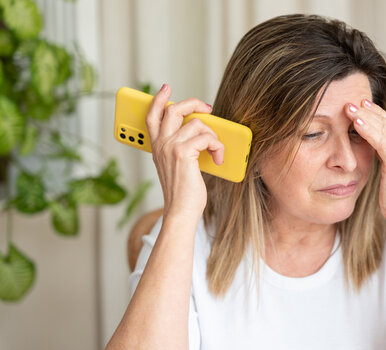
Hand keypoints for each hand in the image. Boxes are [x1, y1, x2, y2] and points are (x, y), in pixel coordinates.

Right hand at [146, 84, 224, 218]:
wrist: (181, 210)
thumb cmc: (183, 192)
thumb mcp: (178, 166)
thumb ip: (183, 147)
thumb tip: (202, 132)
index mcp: (157, 147)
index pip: (152, 116)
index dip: (158, 99)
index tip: (166, 88)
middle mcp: (160, 144)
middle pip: (173, 109)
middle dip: (193, 103)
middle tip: (208, 108)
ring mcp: (170, 146)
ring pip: (197, 123)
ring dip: (213, 134)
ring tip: (216, 149)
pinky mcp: (182, 152)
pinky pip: (206, 137)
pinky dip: (217, 146)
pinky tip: (218, 158)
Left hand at [346, 99, 385, 224]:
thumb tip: (372, 141)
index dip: (378, 113)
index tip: (362, 104)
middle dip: (370, 111)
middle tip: (352, 101)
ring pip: (385, 129)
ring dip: (366, 117)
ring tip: (350, 108)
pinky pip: (382, 141)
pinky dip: (368, 130)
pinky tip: (357, 123)